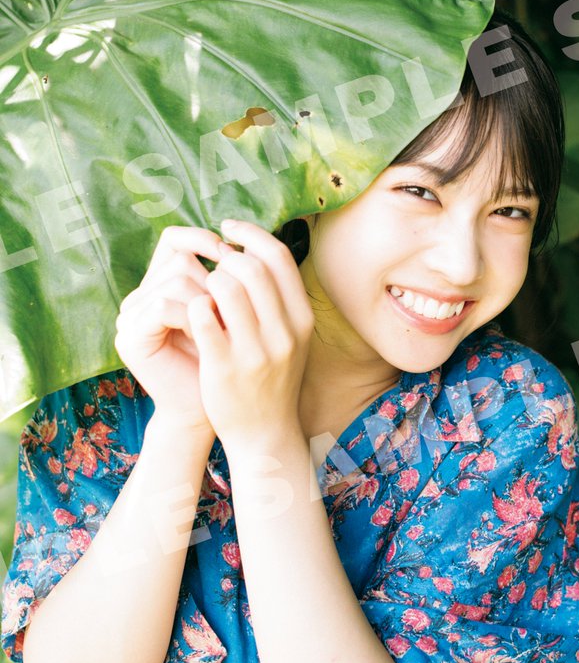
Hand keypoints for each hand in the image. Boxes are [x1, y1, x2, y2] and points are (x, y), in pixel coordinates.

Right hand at [114, 225, 234, 445]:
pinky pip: (164, 305)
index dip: (206, 241)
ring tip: (221, 326)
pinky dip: (193, 317)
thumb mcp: (229, 312)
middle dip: (214, 279)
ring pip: (176, 279)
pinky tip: (208, 336)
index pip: (175, 239)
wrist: (208, 409)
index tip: (235, 257)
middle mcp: (140, 294)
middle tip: (230, 310)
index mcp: (161, 283)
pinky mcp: (129, 337)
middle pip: (180, 257)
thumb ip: (227, 276)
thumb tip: (242, 236)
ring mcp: (130, 315)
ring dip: (208, 300)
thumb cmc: (226, 359)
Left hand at [185, 219, 314, 461]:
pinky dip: (194, 305)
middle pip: (252, 266)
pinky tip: (192, 312)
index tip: (229, 228)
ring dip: (208, 279)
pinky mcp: (223, 366)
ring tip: (203, 289)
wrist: (263, 434)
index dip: (251, 233)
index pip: (279, 257)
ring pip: (226, 286)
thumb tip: (255, 247)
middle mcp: (284, 333)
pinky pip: (202, 316)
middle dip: (225, 256)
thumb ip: (279, 298)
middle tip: (212, 261)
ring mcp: (255, 351)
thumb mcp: (291, 338)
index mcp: (302, 319)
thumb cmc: (272, 378)